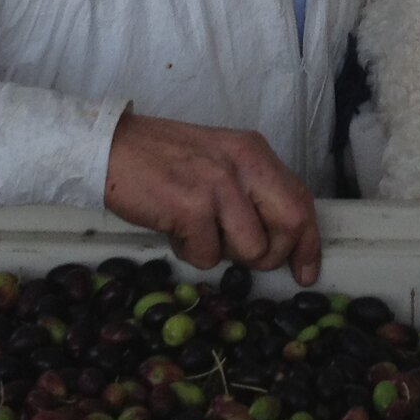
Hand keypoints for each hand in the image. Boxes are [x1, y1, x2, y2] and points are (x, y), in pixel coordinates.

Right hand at [104, 110, 321, 285]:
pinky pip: (208, 256)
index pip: (301, 199)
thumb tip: (275, 236)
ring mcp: (220, 185)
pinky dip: (190, 252)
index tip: (306, 271)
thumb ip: (248, 189)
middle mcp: (244, 164)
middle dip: (274, 255)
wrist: (111, 147)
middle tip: (247, 259)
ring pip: (251, 249)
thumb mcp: (218, 160)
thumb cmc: (161, 158)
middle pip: (291, 224)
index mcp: (254, 152)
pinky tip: (174, 229)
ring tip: (196, 231)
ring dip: (223, 253)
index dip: (308, 241)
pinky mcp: (192, 207)